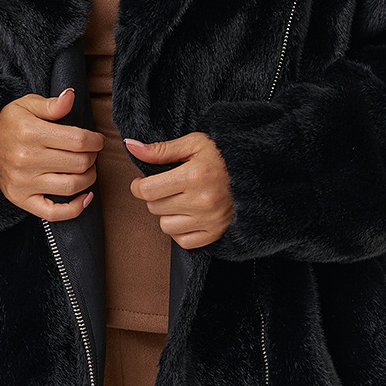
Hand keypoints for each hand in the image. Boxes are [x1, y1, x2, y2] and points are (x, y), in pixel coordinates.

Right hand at [0, 89, 104, 220]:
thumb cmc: (9, 124)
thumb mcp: (26, 105)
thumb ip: (52, 104)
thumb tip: (71, 96)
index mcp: (31, 132)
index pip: (78, 140)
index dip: (95, 140)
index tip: (97, 140)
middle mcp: (27, 159)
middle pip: (79, 163)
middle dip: (93, 157)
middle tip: (91, 152)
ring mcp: (24, 182)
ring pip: (72, 186)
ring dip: (89, 178)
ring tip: (87, 169)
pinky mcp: (21, 199)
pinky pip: (53, 213)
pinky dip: (75, 209)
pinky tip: (85, 198)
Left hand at [124, 132, 234, 248]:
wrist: (254, 172)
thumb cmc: (222, 155)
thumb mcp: (193, 144)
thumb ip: (161, 150)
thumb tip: (131, 147)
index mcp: (194, 176)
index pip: (148, 190)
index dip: (138, 186)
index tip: (141, 182)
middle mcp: (202, 200)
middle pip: (155, 207)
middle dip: (155, 197)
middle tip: (167, 187)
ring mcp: (210, 219)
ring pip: (166, 226)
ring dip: (167, 214)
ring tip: (179, 200)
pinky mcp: (216, 232)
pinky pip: (183, 241)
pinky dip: (180, 231)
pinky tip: (187, 215)